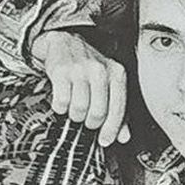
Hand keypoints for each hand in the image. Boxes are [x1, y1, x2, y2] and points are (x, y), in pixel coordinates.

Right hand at [31, 31, 129, 145]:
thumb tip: (124, 136)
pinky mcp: (61, 71)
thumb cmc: (90, 68)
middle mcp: (100, 70)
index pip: (118, 109)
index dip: (111, 130)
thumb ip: (119, 110)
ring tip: (75, 110)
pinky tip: (63, 103)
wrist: (66, 43)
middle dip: (91, 123)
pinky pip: (62, 101)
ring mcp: (80, 70)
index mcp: (117, 74)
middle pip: (98, 112)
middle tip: (86, 121)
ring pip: (79, 109)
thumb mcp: (109, 83)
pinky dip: (61, 108)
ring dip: (75, 116)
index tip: (105, 141)